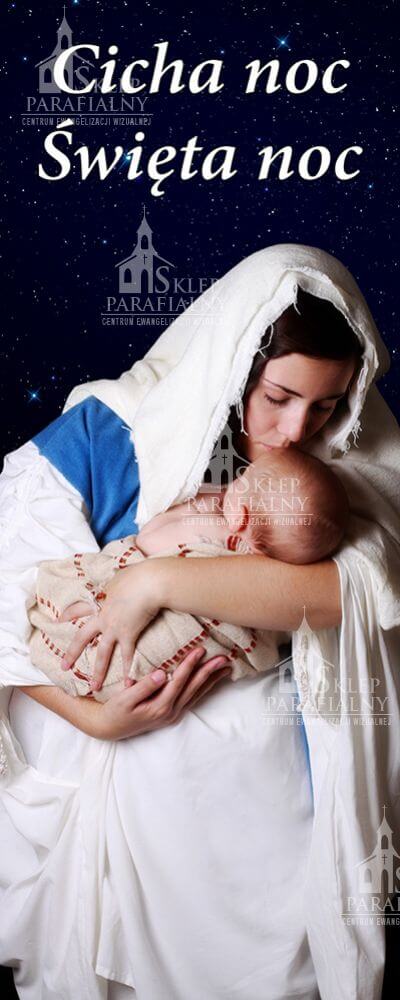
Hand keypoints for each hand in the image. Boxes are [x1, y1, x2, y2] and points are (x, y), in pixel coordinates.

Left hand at [60, 561, 159, 689]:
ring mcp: (114, 627)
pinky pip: (127, 656)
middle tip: (63, 666)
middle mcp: (103, 616)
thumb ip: (118, 583)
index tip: (58, 621)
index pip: (78, 609)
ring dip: (98, 672)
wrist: (150, 582)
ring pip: (102, 653)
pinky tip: (128, 684)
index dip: (68, 616)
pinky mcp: (129, 634)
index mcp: (100, 600)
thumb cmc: (138, 575)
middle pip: (82, 637)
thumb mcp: (122, 576)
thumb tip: (121, 581)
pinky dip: (129, 671)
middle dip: (72, 653)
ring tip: (93, 686)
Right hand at [93, 645, 231, 739]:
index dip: (190, 665)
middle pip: (194, 688)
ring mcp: (173, 715)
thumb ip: (144, 686)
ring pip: (197, 694)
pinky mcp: (172, 714)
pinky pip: (192, 698)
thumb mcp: (125, 698)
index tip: (200, 650)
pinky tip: (211, 680)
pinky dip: (204, 687)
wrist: (110, 728)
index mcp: (160, 707)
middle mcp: (170, 712)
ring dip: (211, 680)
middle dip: (210, 672)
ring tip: (225, 668)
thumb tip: (162, 674)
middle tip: (225, 658)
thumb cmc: (115, 711)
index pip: (179, 682)